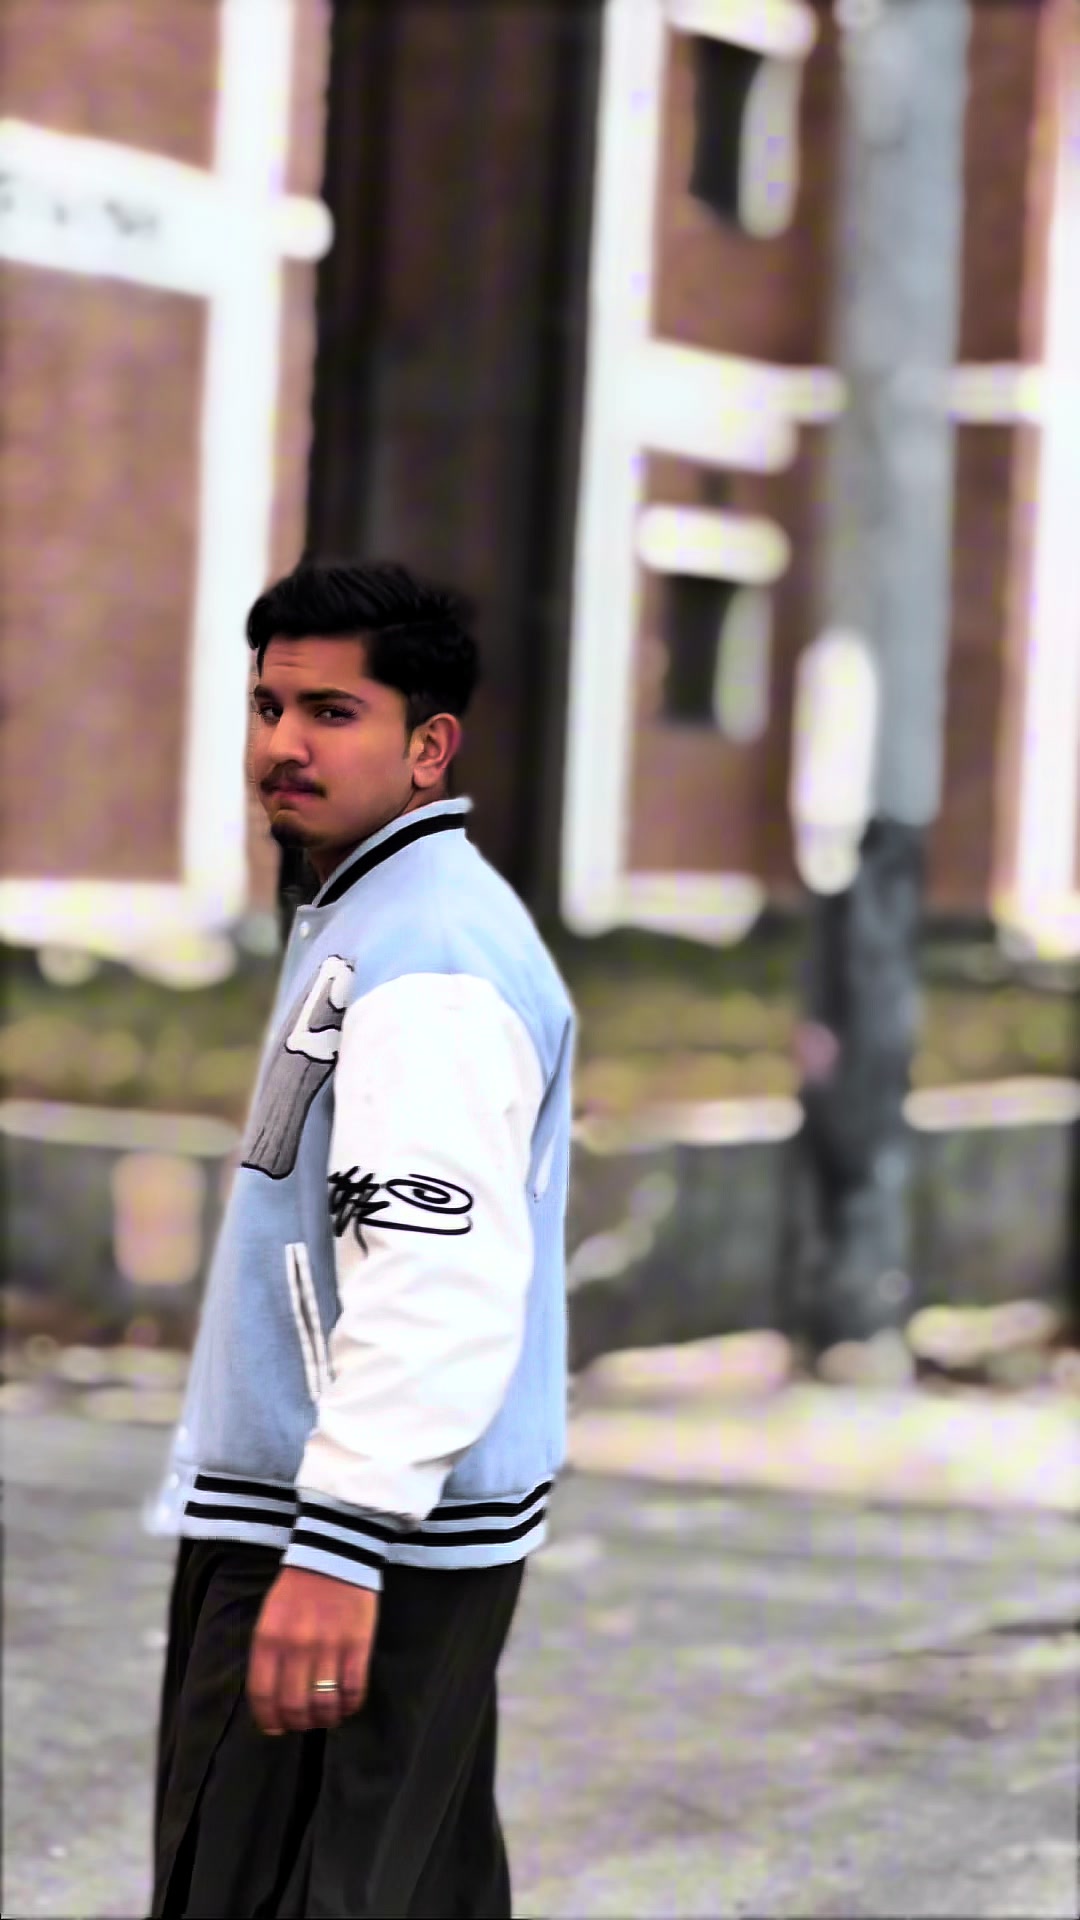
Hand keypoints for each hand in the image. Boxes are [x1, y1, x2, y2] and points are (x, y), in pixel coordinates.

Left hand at [247, 1566, 377, 1735]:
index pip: (263, 1695)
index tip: (276, 1728)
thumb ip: (268, 1655)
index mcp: (269, 1639)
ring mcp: (329, 1647)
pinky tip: (346, 1705)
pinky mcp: (357, 1645)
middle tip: (303, 1723)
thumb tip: (272, 1698)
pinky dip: (349, 1706)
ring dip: (324, 1719)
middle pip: (294, 1706)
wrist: (334, 1555)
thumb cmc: (297, 1590)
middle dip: (298, 1723)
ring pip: (324, 1704)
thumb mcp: (269, 1618)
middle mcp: (296, 1647)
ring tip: (326, 1716)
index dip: (269, 1719)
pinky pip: (353, 1690)